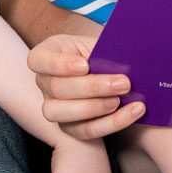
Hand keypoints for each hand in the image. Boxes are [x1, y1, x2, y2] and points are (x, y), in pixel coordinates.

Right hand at [28, 34, 146, 141]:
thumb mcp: (101, 42)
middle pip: (57, 89)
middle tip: (123, 83)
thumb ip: (107, 46)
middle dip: (92, 87)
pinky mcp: (70, 127)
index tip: (85, 65)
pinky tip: (133, 111)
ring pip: (63, 113)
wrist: (110, 71)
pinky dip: (112, 122)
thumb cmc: (102, 52)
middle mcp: (45, 83)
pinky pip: (87, 130)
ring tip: (121, 99)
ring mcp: (54, 107)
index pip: (38, 60)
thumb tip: (125, 54)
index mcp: (46, 56)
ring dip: (96, 107)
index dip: (59, 64)